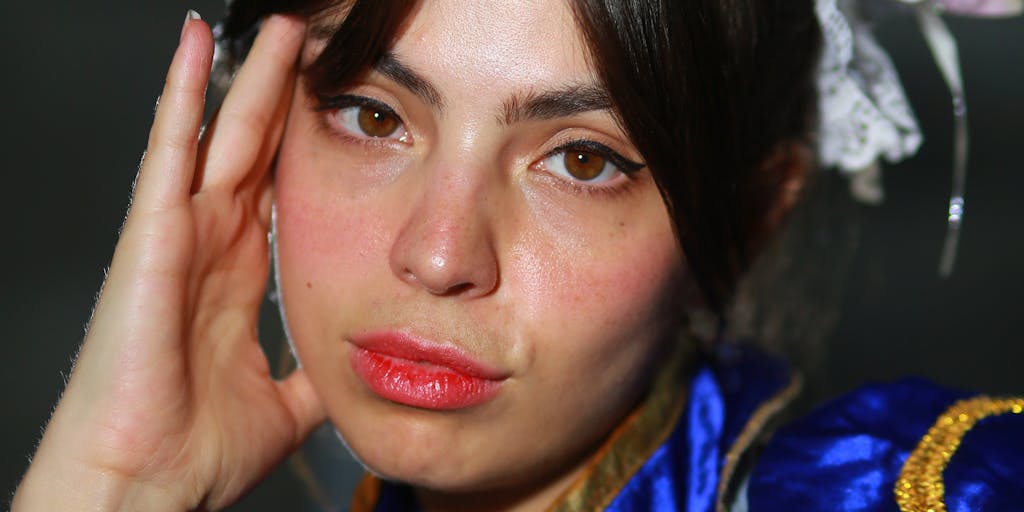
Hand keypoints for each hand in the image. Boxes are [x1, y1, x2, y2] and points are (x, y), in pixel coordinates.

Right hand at [13, 13, 323, 510]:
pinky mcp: (150, 238)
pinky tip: (194, 46)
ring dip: (245, 80)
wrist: (145, 484)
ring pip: (217, 136)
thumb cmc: (194, 447)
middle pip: (254, 150)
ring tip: (276, 28)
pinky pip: (168, 153)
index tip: (337, 107)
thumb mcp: (287, 399)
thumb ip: (318, 371)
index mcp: (239, 275)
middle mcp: (209, 245)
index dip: (305, 146)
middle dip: (282, 94)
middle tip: (309, 41)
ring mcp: (178, 235)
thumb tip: (357, 366)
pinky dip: (180, 97)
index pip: (278, 190)